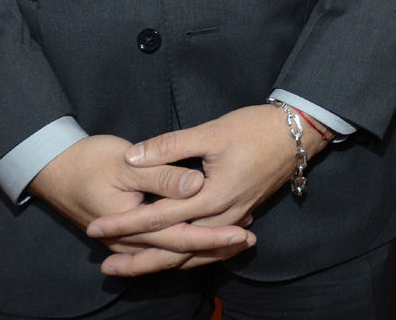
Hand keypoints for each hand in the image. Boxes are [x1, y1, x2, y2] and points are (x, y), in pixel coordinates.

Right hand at [29, 134, 251, 270]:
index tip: (243, 234)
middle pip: (180, 253)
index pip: (181, 238)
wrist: (53, 169)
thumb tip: (195, 185)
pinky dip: (187, 246)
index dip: (214, 237)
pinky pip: (162, 247)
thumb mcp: (125, 164)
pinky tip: (208, 238)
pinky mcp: (127, 234)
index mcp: (131, 226)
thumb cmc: (89, 161)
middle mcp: (129, 241)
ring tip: (237, 244)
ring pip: (172, 254)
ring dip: (204, 251)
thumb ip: (162, 175)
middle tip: (249, 243)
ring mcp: (126, 241)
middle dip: (216, 250)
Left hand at [82, 105, 316, 275]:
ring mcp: (234, 218)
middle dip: (139, 260)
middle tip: (106, 268)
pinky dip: (188, 256)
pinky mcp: (241, 215)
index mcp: (213, 196)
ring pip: (193, 253)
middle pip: (174, 248)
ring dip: (161, 262)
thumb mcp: (212, 131)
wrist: (300, 132)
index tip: (96, 228)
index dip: (125, 223)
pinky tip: (175, 257)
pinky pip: (209, 246)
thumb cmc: (256, 128)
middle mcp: (223, 215)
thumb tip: (133, 156)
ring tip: (132, 268)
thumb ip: (171, 146)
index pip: (159, 216)